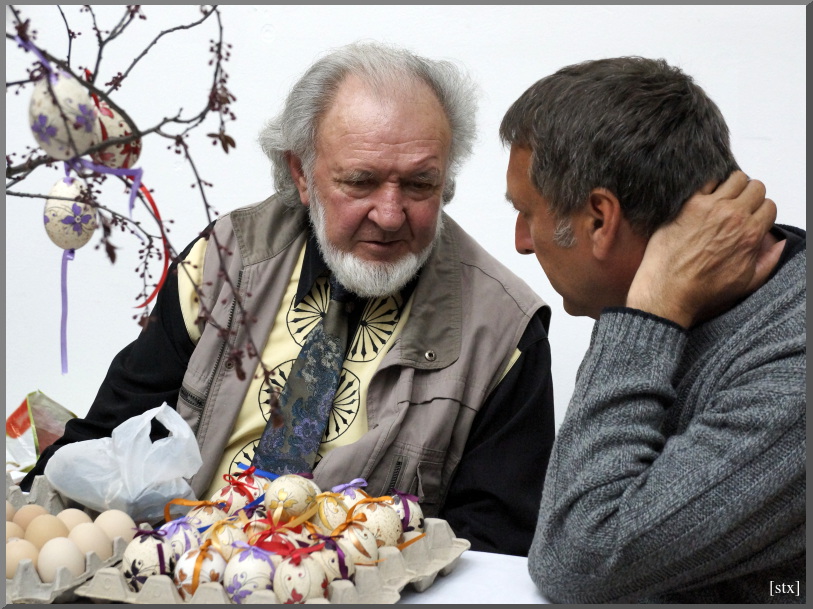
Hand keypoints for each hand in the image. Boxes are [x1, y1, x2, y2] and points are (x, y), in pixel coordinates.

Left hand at [626, 171, 784, 327]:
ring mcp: (710, 207)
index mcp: (750, 233)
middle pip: (755, 187)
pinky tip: (702, 199)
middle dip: (749, 196)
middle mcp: (734, 216)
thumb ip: (768, 260)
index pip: (769, 206)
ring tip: (721, 199)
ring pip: (734, 178)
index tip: (750, 216)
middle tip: (736, 206)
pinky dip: (708, 186)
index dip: (760, 212)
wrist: (669, 291)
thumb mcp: (747, 282)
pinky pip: (706, 181)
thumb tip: (778, 243)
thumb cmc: (704, 290)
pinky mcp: (688, 204)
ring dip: (731, 186)